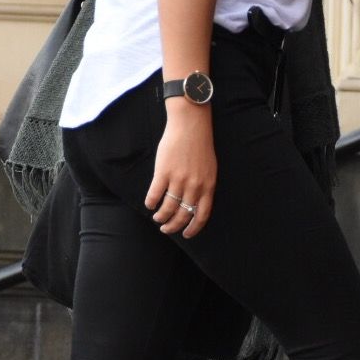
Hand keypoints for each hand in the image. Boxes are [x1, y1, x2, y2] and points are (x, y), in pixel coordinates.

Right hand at [145, 101, 215, 238]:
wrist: (190, 125)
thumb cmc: (200, 146)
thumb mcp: (210, 169)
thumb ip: (204, 187)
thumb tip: (196, 204)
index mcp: (208, 187)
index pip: (202, 215)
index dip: (193, 228)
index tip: (186, 234)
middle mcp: (194, 186)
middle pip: (183, 215)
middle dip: (173, 226)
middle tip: (166, 229)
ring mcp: (179, 180)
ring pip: (168, 208)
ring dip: (161, 216)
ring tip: (157, 218)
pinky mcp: (164, 172)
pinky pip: (155, 194)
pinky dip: (151, 203)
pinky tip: (149, 205)